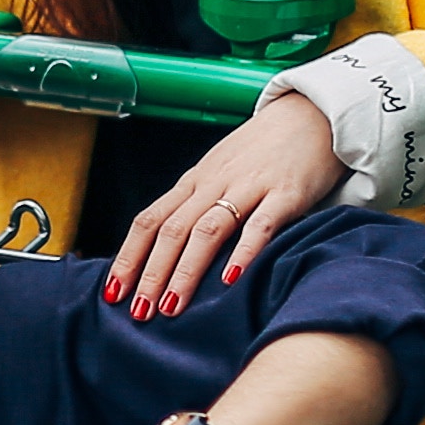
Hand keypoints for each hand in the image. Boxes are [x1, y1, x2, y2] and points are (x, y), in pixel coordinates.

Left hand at [99, 99, 344, 321]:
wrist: (312, 113)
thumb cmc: (262, 151)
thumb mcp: (219, 173)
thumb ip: (197, 206)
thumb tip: (165, 253)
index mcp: (194, 181)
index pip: (150, 220)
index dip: (129, 256)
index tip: (112, 291)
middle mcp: (214, 183)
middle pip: (172, 230)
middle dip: (151, 273)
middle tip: (139, 311)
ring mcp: (249, 186)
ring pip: (208, 230)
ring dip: (185, 270)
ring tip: (171, 305)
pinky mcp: (286, 193)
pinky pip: (261, 224)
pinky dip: (244, 252)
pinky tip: (231, 280)